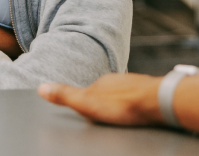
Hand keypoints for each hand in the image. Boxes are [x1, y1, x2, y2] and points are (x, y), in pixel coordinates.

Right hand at [38, 73, 163, 125]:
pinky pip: (138, 101)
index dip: (86, 103)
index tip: (85, 112)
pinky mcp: (149, 94)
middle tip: (103, 117)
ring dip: (120, 106)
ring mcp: (135, 85)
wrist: (156, 102)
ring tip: (120, 118)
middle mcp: (118, 81)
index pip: (89, 91)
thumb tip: (42, 87)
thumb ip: (65, 96)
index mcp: (102, 82)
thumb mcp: (86, 103)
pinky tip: (136, 115)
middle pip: (107, 93)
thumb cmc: (123, 105)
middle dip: (104, 104)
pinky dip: (134, 108)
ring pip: (123, 96)